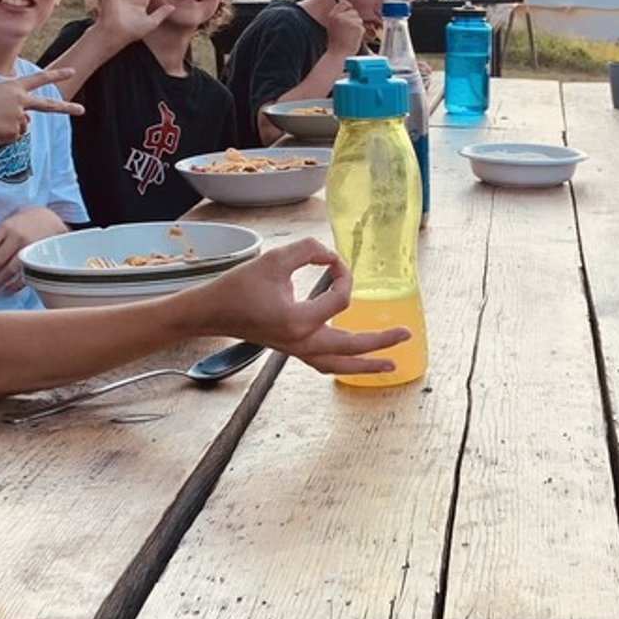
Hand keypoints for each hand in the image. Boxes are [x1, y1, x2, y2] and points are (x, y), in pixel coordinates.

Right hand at [0, 68, 85, 143]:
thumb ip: (15, 107)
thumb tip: (28, 123)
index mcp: (14, 87)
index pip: (39, 79)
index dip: (56, 75)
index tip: (72, 71)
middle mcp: (21, 100)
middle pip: (48, 105)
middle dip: (66, 107)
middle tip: (81, 110)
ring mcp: (19, 117)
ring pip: (22, 127)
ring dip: (8, 127)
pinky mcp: (14, 132)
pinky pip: (12, 138)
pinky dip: (1, 137)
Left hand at [0, 207, 68, 294]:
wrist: (51, 219)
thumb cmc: (22, 221)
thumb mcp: (4, 222)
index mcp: (5, 227)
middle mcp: (17, 238)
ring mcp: (29, 250)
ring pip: (9, 270)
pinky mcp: (39, 259)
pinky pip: (25, 275)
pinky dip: (14, 285)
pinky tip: (4, 291)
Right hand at [205, 238, 405, 375]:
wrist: (211, 311)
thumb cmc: (239, 286)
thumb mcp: (275, 259)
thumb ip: (308, 251)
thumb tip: (331, 256)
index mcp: (299, 321)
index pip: (340, 298)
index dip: (343, 275)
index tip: (333, 261)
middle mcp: (301, 341)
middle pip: (350, 347)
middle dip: (380, 342)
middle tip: (406, 334)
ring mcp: (296, 350)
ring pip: (338, 363)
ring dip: (366, 365)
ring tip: (391, 367)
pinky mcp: (291, 350)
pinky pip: (324, 363)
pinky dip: (343, 363)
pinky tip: (354, 362)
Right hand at [326, 0, 366, 55]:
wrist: (338, 54)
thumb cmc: (337, 43)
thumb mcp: (333, 27)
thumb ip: (340, 18)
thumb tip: (351, 11)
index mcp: (333, 15)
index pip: (344, 3)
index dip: (349, 8)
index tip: (349, 16)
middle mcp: (340, 16)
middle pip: (354, 12)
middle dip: (354, 21)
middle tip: (349, 32)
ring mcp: (348, 21)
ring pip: (359, 20)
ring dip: (357, 28)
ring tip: (350, 36)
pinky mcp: (356, 27)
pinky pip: (362, 27)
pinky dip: (360, 34)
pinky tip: (353, 39)